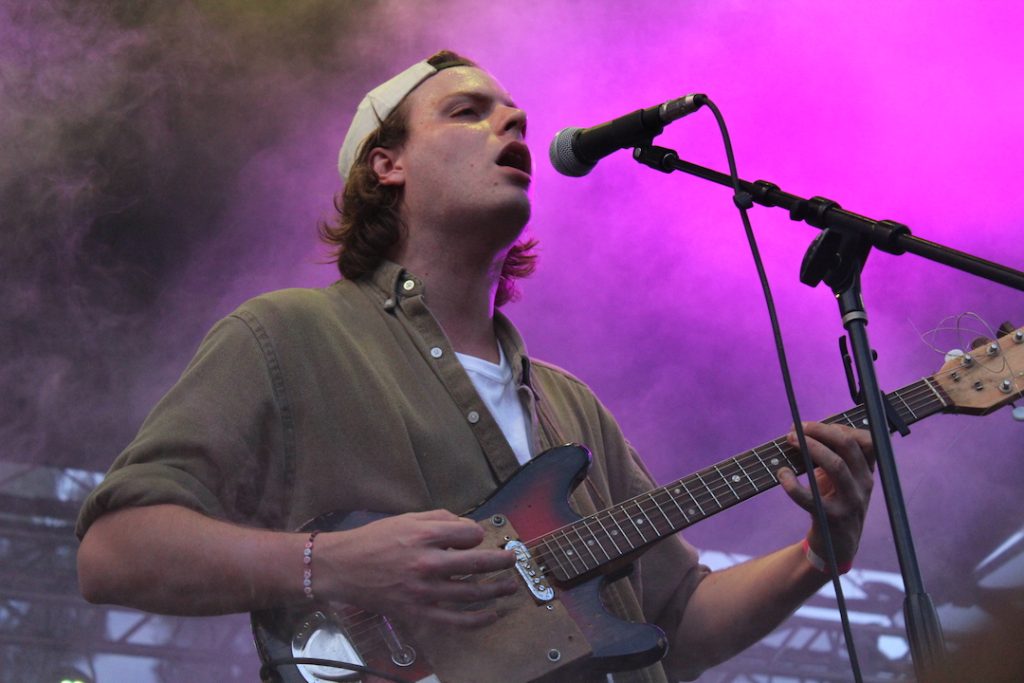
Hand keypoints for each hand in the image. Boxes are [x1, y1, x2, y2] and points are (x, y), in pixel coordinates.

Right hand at [312, 509, 517, 627]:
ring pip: (471, 593)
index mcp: (423, 535)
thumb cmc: (373, 540)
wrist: (342, 567)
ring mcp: (423, 591)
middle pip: (477, 563)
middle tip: (513, 559)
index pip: (469, 534)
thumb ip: (439, 518)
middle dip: (501, 561)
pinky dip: (479, 620)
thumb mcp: (406, 518)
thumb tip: (467, 528)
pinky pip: (455, 620)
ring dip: (497, 590)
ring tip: (510, 586)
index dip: (476, 535)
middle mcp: (426, 563)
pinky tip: (493, 614)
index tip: (474, 538)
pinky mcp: (418, 612)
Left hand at [778, 422, 874, 566]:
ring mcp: (850, 502)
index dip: (839, 427)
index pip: (865, 440)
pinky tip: (782, 474)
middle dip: (821, 431)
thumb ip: (832, 455)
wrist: (836, 545)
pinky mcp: (831, 518)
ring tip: (791, 440)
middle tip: (798, 428)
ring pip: (836, 466)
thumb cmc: (834, 503)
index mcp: (866, 472)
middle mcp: (864, 484)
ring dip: (811, 448)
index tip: (815, 426)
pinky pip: (810, 497)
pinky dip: (792, 483)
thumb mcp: (841, 479)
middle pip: (848, 447)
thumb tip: (808, 429)